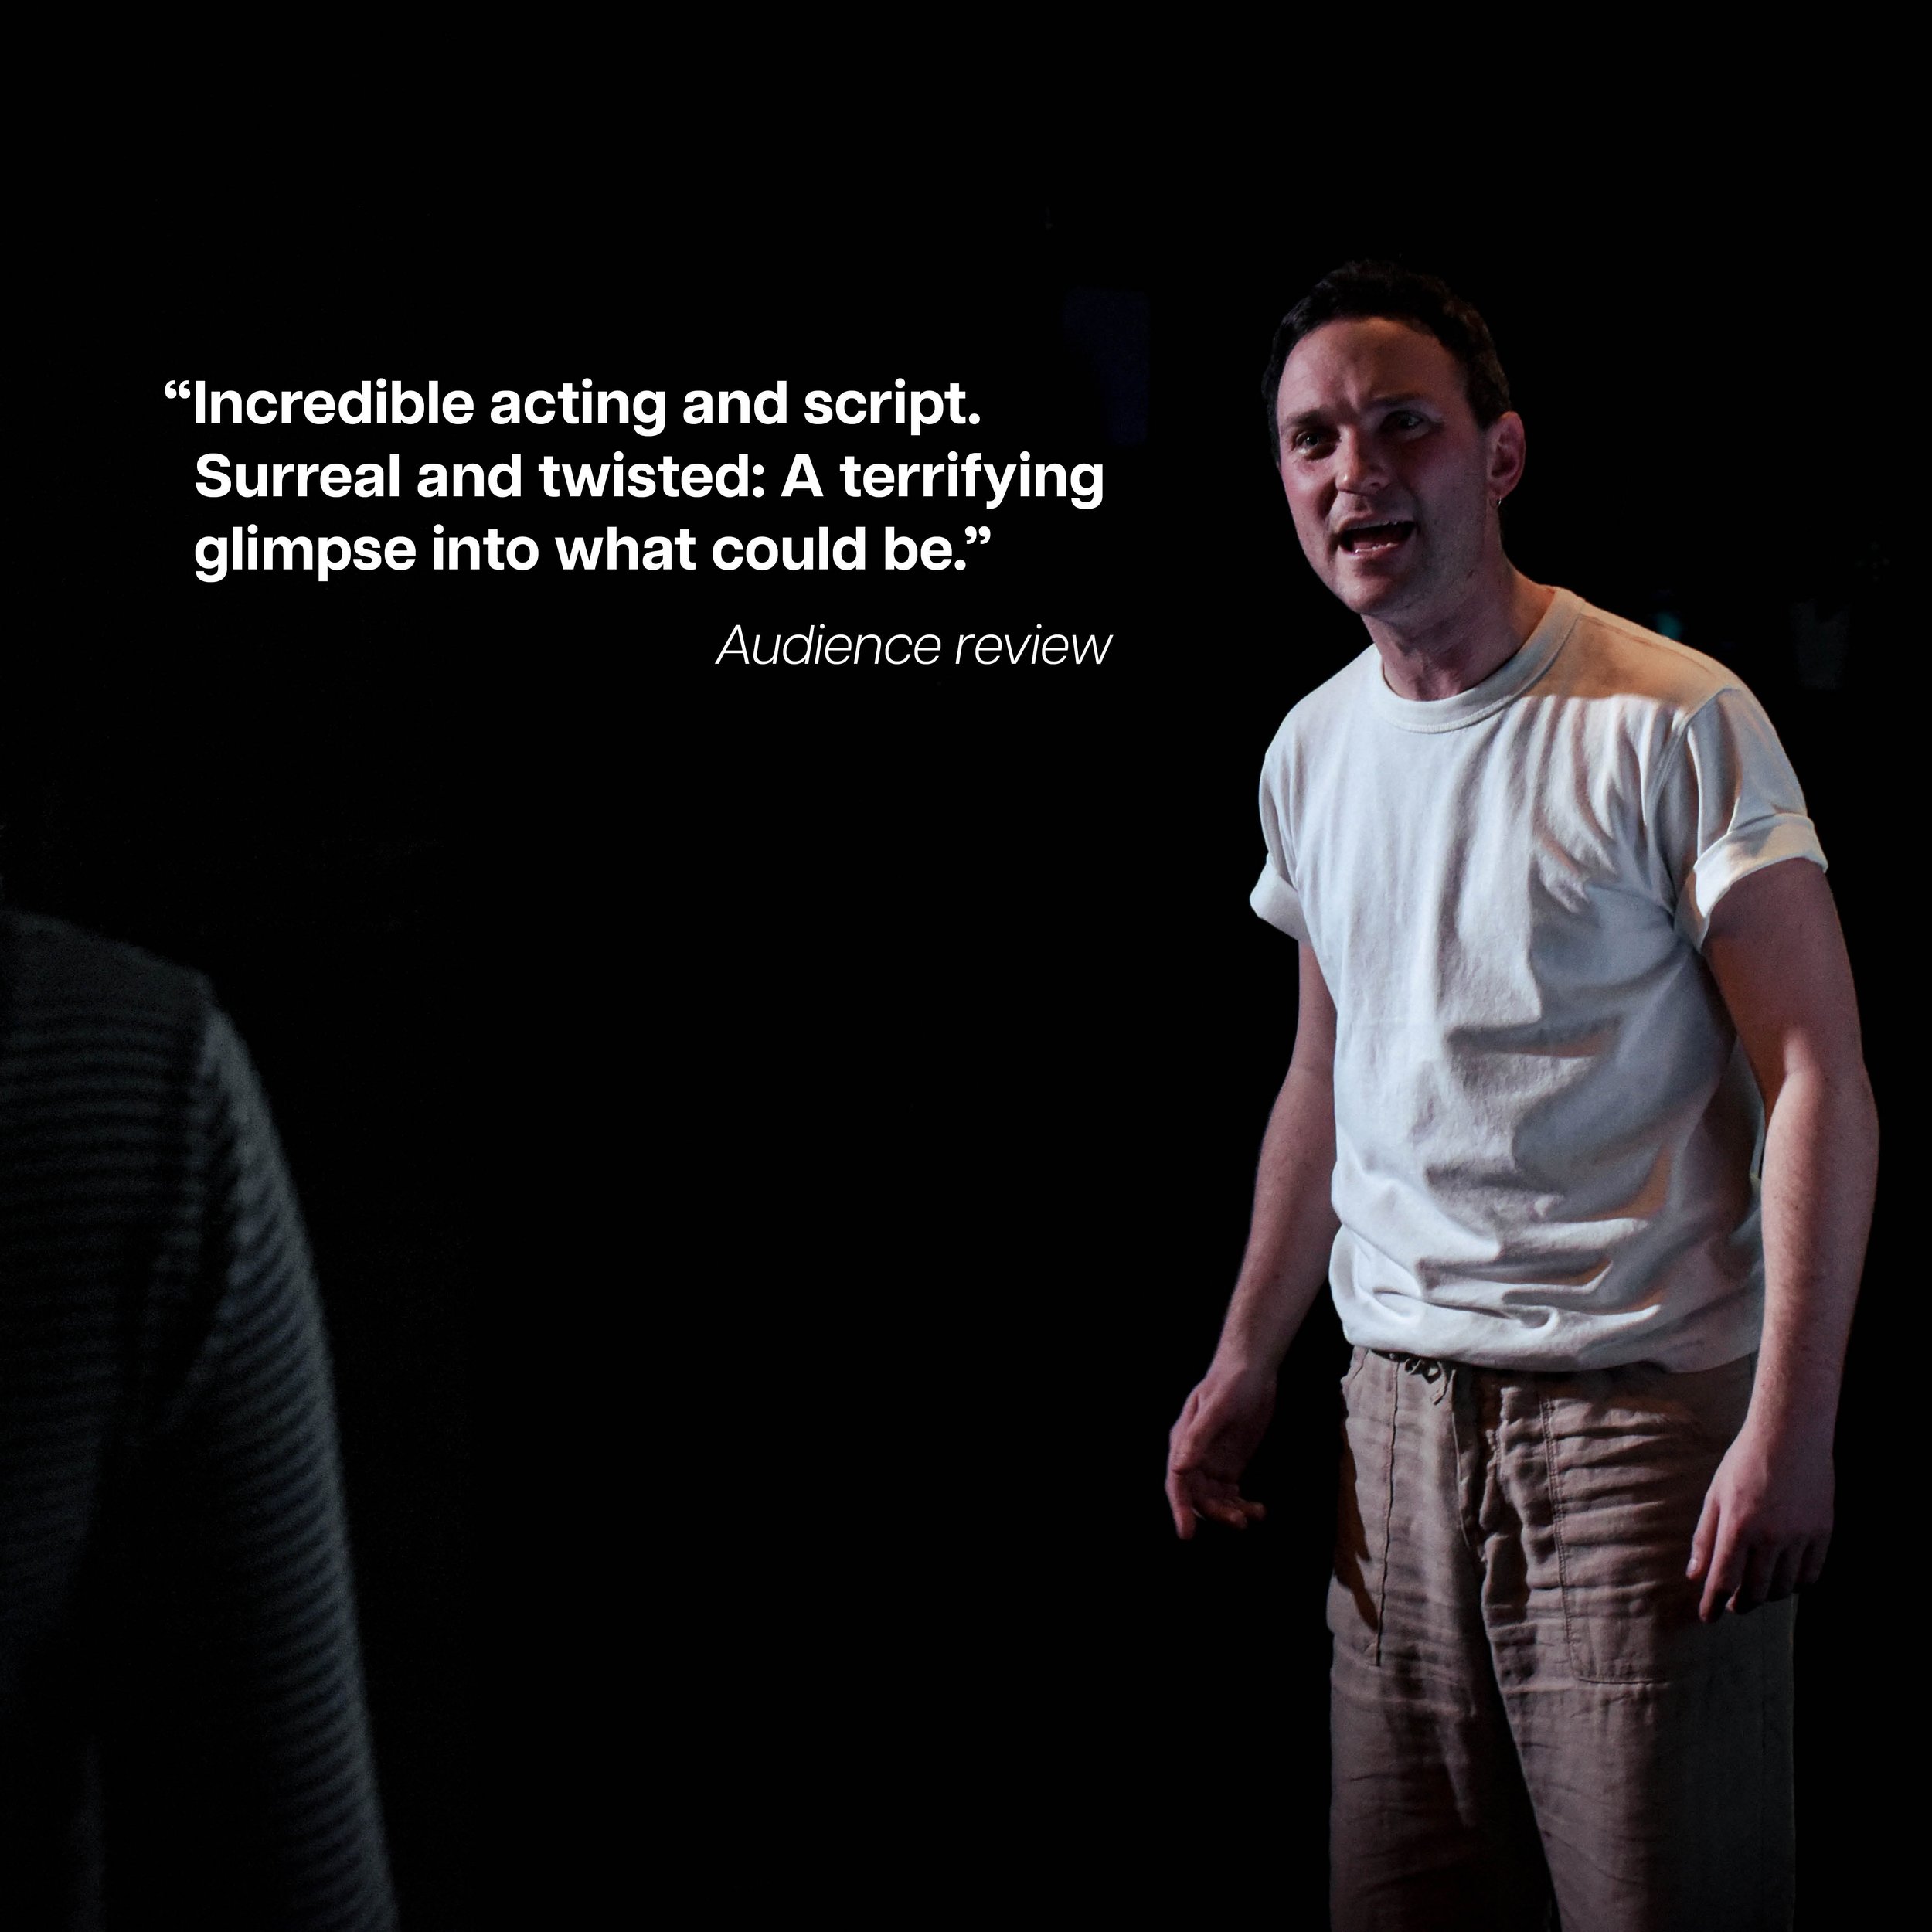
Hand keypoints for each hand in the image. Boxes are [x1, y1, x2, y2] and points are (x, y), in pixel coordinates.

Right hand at [1166, 1364, 1275, 1539]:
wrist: (1252, 1371)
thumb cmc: (1230, 1383)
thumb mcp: (1216, 1408)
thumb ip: (1197, 1439)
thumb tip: (1178, 1469)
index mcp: (1183, 1442)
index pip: (1177, 1482)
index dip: (1180, 1508)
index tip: (1187, 1533)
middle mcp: (1194, 1456)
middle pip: (1197, 1496)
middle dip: (1215, 1513)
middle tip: (1238, 1522)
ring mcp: (1213, 1462)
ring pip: (1215, 1499)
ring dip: (1231, 1512)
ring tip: (1254, 1515)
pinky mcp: (1231, 1465)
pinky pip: (1232, 1494)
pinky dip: (1243, 1505)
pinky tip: (1259, 1509)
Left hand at [1686, 1420, 1832, 1620]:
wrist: (1790, 1434)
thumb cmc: (1744, 1462)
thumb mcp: (1715, 1495)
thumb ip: (1705, 1537)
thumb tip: (1694, 1575)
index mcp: (1738, 1525)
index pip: (1723, 1580)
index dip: (1713, 1605)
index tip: (1707, 1618)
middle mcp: (1770, 1536)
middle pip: (1755, 1591)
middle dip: (1740, 1604)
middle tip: (1732, 1604)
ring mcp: (1800, 1536)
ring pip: (1784, 1588)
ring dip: (1767, 1596)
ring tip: (1756, 1591)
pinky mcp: (1823, 1533)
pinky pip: (1811, 1575)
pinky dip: (1796, 1585)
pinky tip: (1785, 1580)